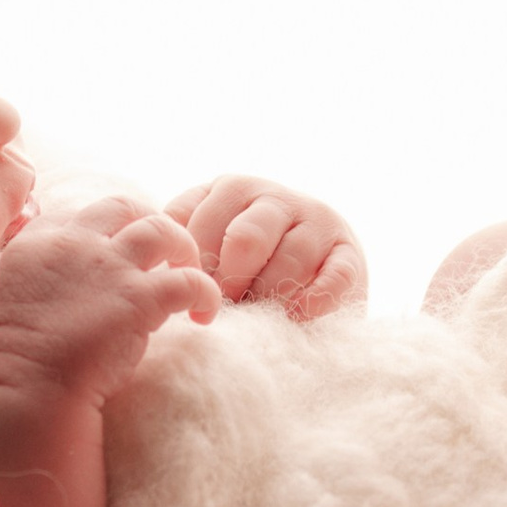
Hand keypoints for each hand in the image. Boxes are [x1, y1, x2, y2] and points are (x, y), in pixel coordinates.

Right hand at [0, 200, 219, 403]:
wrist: (30, 389)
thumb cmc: (18, 362)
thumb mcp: (11, 300)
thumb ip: (37, 279)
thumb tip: (62, 282)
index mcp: (37, 244)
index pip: (80, 214)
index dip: (105, 229)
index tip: (117, 251)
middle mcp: (73, 243)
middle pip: (122, 206)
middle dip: (147, 219)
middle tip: (162, 250)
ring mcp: (108, 267)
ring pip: (161, 228)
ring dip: (182, 245)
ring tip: (190, 269)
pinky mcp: (140, 297)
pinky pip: (190, 280)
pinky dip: (205, 293)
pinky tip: (205, 313)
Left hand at [170, 175, 366, 317]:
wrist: (314, 277)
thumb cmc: (247, 267)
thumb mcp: (211, 246)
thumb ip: (186, 250)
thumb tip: (156, 274)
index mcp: (231, 190)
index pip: (196, 220)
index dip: (187, 266)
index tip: (185, 293)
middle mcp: (274, 197)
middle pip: (244, 239)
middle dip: (229, 283)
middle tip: (225, 308)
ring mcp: (317, 221)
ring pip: (290, 259)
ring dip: (270, 296)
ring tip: (260, 315)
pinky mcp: (350, 253)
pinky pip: (335, 277)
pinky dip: (315, 301)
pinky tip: (297, 317)